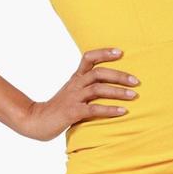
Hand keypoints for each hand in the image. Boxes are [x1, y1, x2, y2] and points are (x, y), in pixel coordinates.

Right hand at [19, 47, 139, 141]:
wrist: (36, 121)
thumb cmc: (58, 108)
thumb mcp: (72, 93)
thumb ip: (87, 87)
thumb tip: (111, 86)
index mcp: (76, 78)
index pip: (88, 58)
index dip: (104, 53)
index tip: (121, 52)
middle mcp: (75, 84)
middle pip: (98, 73)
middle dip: (119, 75)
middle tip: (136, 81)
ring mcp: (73, 98)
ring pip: (98, 88)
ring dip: (118, 91)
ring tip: (134, 96)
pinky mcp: (72, 112)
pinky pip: (93, 109)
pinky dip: (109, 109)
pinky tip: (122, 111)